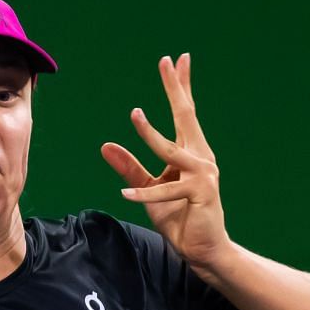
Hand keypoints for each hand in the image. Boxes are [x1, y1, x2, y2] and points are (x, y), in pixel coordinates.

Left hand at [101, 53, 231, 270]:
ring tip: (135, 114)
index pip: (185, 114)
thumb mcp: (148, 189)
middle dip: (176, 88)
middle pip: (186, 116)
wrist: (202, 248)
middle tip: (167, 61)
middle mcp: (201, 157)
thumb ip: (129, 167)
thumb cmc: (179, 216)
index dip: (181, 86)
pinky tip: (124, 195)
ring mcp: (203, 174)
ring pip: (172, 150)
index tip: (177, 60)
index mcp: (191, 152)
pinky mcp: (201, 195)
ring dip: (151, 133)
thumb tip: (105, 145)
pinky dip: (144, 193)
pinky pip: (166, 191)